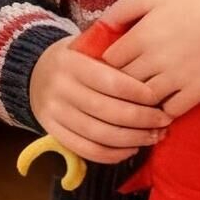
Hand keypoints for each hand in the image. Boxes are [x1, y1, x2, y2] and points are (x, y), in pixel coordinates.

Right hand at [28, 35, 166, 165]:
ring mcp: (55, 114)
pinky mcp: (54, 133)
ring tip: (154, 137)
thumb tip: (151, 62)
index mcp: (71, 63)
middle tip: (164, 121)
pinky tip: (132, 149)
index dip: (138, 92)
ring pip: (99, 135)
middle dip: (142, 119)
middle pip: (108, 111)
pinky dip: (112, 155)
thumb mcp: (87, 44)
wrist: (34, 72)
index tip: (158, 97)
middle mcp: (60, 89)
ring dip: (132, 140)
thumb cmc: (75, 57)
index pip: (110, 81)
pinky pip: (86, 150)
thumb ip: (113, 50)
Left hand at [98, 0, 199, 117]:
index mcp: (142, 35)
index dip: (108, 63)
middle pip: (122, 83)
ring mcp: (176, 79)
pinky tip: (165, 101)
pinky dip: (164, 109)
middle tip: (124, 80)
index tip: (113, 62)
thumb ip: (126, 8)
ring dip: (139, 99)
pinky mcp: (197, 92)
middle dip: (120, 82)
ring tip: (142, 93)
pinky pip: (170, 111)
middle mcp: (154, 60)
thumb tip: (101, 25)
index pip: (108, 61)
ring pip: (143, 101)